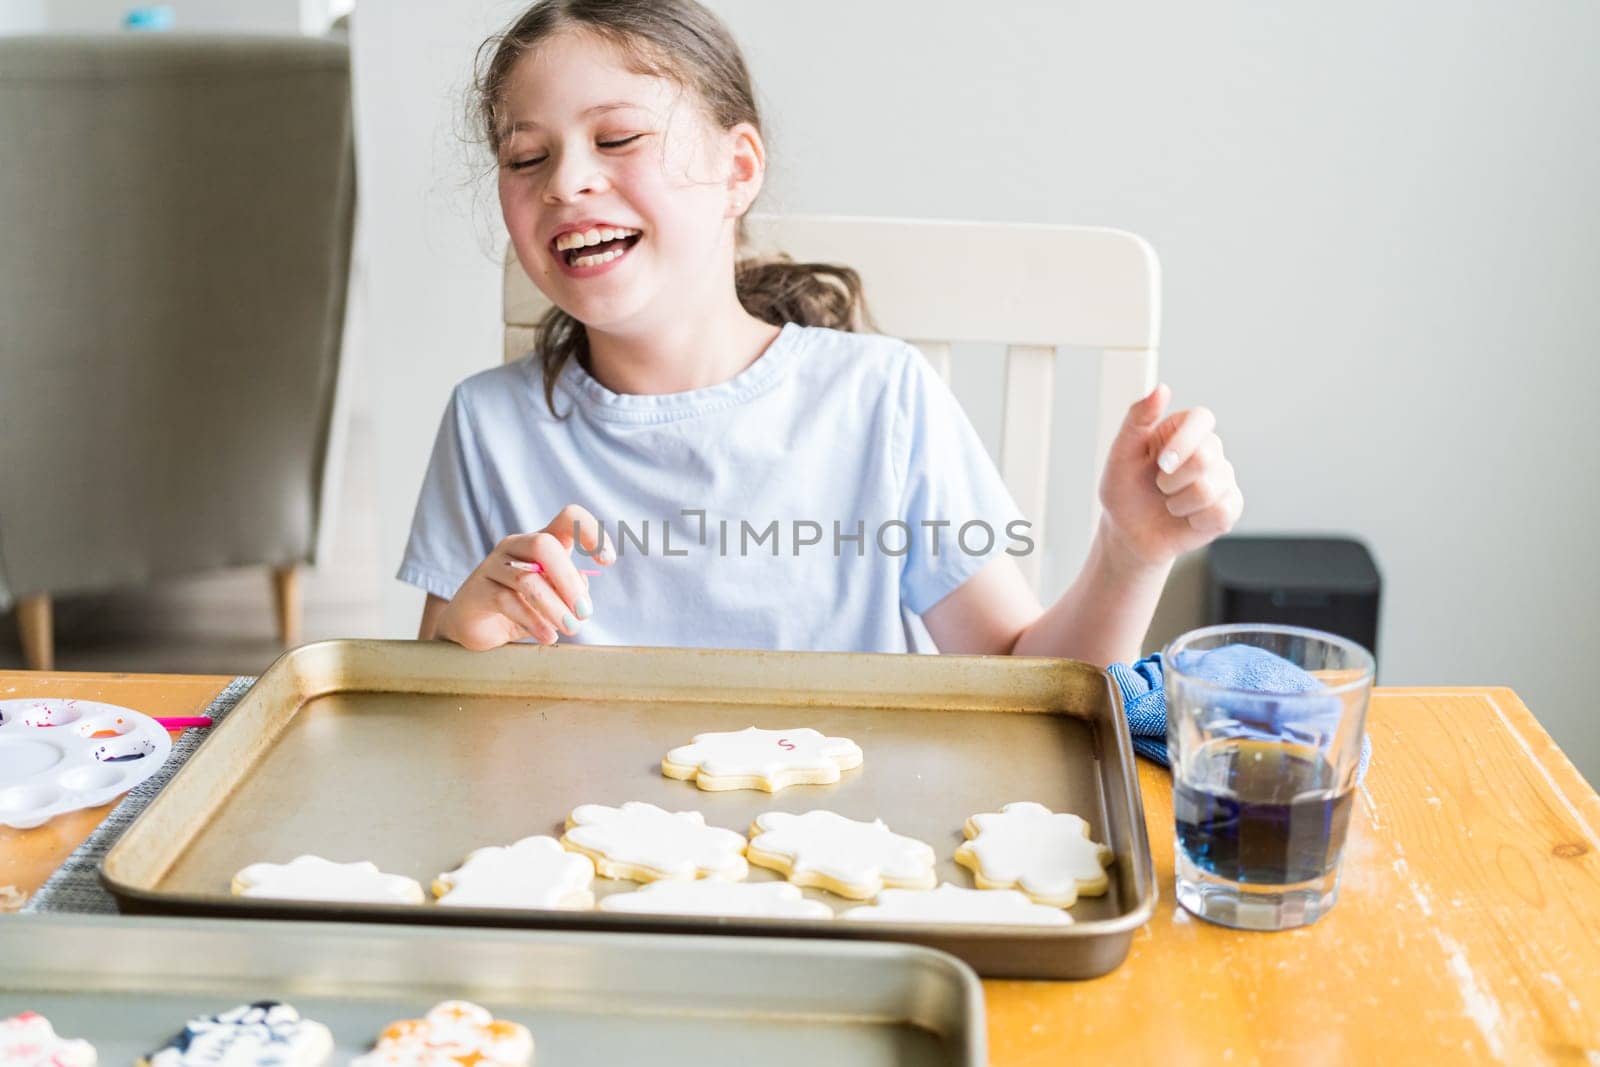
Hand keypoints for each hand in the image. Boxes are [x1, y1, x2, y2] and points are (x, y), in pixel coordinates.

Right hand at [435, 504, 614, 650]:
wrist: (477, 626)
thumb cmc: (524, 607)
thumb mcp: (555, 598)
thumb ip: (571, 590)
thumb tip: (580, 593)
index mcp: (541, 540)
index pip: (568, 518)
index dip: (591, 533)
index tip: (607, 561)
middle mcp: (516, 546)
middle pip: (543, 545)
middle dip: (568, 580)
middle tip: (584, 612)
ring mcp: (493, 565)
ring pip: (526, 579)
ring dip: (554, 607)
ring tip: (571, 628)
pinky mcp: (478, 590)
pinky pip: (507, 601)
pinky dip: (533, 621)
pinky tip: (549, 636)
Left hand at [1097, 383, 1242, 568]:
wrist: (1129, 534)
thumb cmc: (1125, 492)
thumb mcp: (1121, 455)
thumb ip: (1137, 418)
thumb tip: (1161, 389)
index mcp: (1182, 431)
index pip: (1202, 418)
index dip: (1185, 440)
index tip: (1161, 462)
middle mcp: (1209, 450)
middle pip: (1207, 457)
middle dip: (1172, 480)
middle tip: (1159, 486)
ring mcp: (1222, 479)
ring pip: (1210, 490)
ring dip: (1179, 504)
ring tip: (1170, 504)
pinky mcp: (1229, 507)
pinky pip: (1221, 512)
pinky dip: (1195, 521)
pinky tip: (1187, 519)